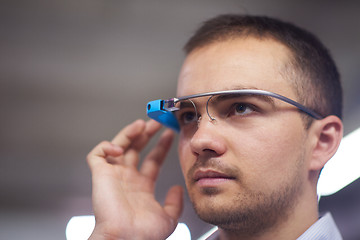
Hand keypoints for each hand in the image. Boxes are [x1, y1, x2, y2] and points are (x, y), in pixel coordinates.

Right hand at [87, 119, 183, 239]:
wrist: (127, 239)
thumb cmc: (144, 234)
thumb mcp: (168, 218)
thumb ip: (175, 203)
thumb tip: (178, 187)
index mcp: (142, 187)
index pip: (152, 160)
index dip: (161, 146)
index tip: (170, 135)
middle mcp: (128, 179)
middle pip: (137, 149)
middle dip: (147, 134)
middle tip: (157, 122)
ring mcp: (114, 175)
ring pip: (119, 146)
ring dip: (129, 133)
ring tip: (142, 124)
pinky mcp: (100, 175)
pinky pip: (97, 154)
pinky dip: (106, 147)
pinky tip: (118, 148)